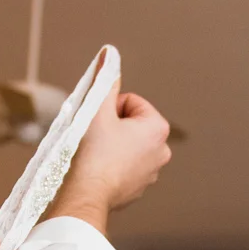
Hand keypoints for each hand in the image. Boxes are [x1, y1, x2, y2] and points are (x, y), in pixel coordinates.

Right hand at [48, 90, 172, 232]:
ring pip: (127, 145)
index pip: (130, 102)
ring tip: (96, 154)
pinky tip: (99, 169)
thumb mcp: (97, 109)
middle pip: (131, 124)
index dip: (109, 108)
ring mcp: (152, 173)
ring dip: (112, 145)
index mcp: (158, 128)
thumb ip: (105, 80)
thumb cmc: (93, 152)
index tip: (99, 123)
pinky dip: (112, 165)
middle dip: (113, 127)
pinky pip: (124, 166)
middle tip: (96, 138)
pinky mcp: (138, 188)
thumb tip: (109, 54)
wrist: (86, 195)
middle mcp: (162, 151)